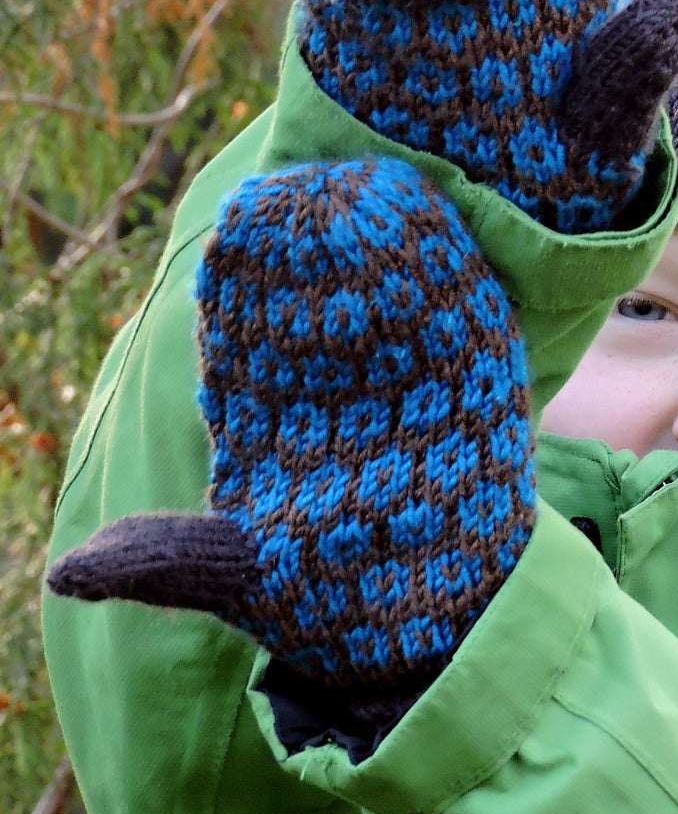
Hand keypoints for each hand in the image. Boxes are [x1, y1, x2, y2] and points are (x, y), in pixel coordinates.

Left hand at [48, 157, 533, 693]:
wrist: (433, 628)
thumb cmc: (328, 603)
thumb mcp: (242, 581)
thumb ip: (169, 562)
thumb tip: (69, 571)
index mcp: (270, 413)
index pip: (246, 332)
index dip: (239, 284)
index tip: (230, 241)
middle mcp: (336, 383)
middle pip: (313, 292)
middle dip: (301, 241)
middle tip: (292, 194)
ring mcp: (408, 375)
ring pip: (386, 286)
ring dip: (373, 233)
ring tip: (357, 185)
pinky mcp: (472, 378)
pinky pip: (456, 307)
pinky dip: (442, 259)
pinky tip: (426, 216)